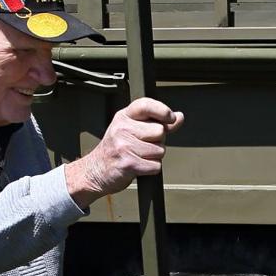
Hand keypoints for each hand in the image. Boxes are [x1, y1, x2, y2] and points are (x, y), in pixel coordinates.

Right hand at [66, 97, 183, 207]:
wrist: (96, 170)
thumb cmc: (116, 149)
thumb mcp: (133, 130)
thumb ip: (158, 123)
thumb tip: (179, 117)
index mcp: (124, 116)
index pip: (146, 105)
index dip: (163, 111)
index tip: (171, 118)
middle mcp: (122, 128)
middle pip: (160, 132)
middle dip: (158, 142)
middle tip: (143, 146)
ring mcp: (124, 146)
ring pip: (160, 150)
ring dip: (154, 157)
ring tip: (139, 156)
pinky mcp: (128, 163)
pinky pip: (156, 166)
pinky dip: (151, 169)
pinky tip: (139, 166)